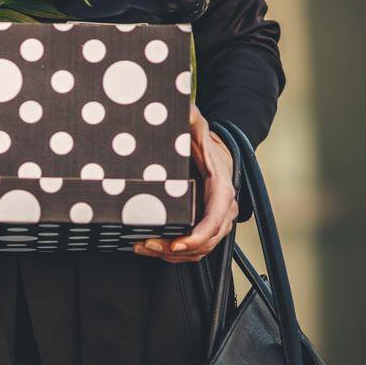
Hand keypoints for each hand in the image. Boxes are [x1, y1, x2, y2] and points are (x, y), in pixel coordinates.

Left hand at [133, 102, 236, 262]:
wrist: (215, 152)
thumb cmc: (204, 142)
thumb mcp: (197, 127)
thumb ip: (192, 120)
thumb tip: (185, 109)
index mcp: (221, 189)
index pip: (214, 220)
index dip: (198, 236)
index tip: (178, 244)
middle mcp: (223, 210)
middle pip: (204, 241)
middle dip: (175, 249)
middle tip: (147, 243)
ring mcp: (215, 222)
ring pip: (198, 250)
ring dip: (170, 254)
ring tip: (142, 246)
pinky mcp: (205, 228)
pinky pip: (193, 249)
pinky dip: (172, 254)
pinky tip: (149, 246)